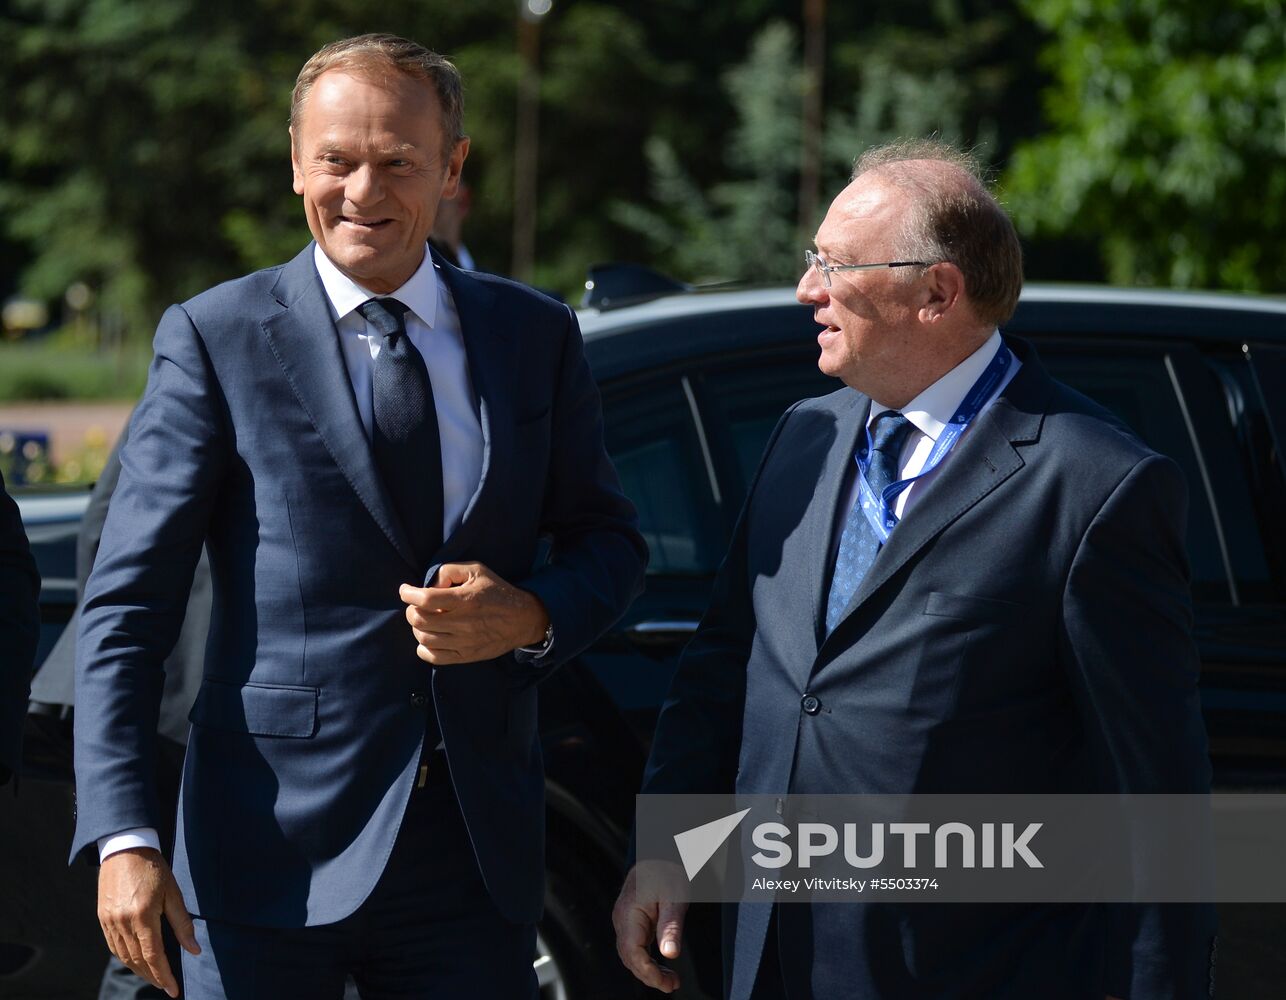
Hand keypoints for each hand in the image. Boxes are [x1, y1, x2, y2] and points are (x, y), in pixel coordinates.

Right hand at [97, 848, 199, 997]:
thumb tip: (194, 949)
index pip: (154, 956)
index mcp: (143, 916)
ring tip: (154, 977)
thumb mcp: (173, 893)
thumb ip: (182, 923)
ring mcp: (110, 921)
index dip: (164, 976)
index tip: (174, 990)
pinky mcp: (102, 918)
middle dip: (153, 977)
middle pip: (137, 961)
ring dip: (139, 970)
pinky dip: (125, 957)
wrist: (125, 848)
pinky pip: (113, 946)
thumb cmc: (154, 868)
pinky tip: (135, 961)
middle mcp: (123, 922)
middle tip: (166, 986)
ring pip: (124, 956)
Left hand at [400, 562, 549, 664]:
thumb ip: (450, 571)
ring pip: (424, 639)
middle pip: (420, 620)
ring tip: (425, 620)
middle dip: (411, 610)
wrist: (522, 619)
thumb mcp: (477, 570)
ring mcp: (464, 642)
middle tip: (417, 605)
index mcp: (465, 600)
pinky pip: (434, 657)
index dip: (408, 594)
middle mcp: (463, 623)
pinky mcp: (466, 656)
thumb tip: (429, 585)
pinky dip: (424, 648)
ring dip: (418, 628)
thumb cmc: (497, 591)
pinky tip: (429, 637)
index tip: (406, 591)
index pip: (425, 599)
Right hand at [613, 862, 688, 993]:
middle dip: (650, 975)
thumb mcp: (675, 897)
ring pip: (630, 954)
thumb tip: (671, 955)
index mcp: (628, 914)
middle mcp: (621, 919)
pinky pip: (634, 946)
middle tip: (672, 985)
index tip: (667, 983)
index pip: (633, 953)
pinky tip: (661, 965)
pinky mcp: (630, 920)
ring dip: (648, 970)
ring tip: (670, 980)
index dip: (648, 972)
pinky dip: (646, 960)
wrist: (660, 851)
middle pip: (630, 957)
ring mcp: (624, 920)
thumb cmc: (668, 871)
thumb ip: (671, 926)